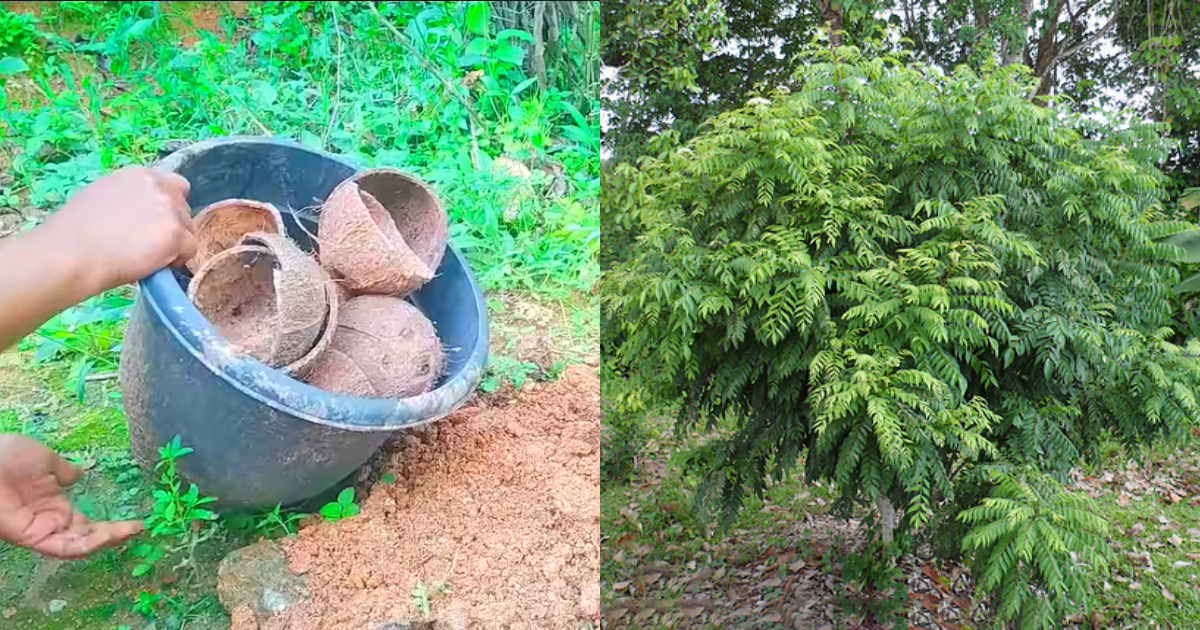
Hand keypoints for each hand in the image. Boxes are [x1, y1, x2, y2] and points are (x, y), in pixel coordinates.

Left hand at [0, 435, 142, 558]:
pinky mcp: (32, 537)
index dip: (109, 524)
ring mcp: (41, 529)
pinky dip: (87, 544)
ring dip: (105, 541)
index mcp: (52, 503)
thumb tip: (79, 474)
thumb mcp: (44, 458)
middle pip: (85, 537)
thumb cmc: (6, 456)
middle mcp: (49, 520)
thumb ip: (63, 470)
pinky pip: (63, 546)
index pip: (85, 522)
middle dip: (113, 535)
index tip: (135, 520)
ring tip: (129, 532)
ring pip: (77, 545)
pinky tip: (108, 534)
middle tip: (138, 529)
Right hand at [40, 166, 196, 292]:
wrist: (71, 253)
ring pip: (189, 230)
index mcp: (139, 175)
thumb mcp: (103, 196)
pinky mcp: (175, 233)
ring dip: (174, 244)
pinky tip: (153, 264)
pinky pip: (191, 249)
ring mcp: (169, 209)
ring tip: (144, 255)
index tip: (156, 222)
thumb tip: (143, 212)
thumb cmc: (75, 231)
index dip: (169, 206)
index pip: (175, 186)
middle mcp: (158, 187)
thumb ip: (131, 198)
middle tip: (148, 244)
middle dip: (172, 226)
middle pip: (184, 209)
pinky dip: (176, 260)